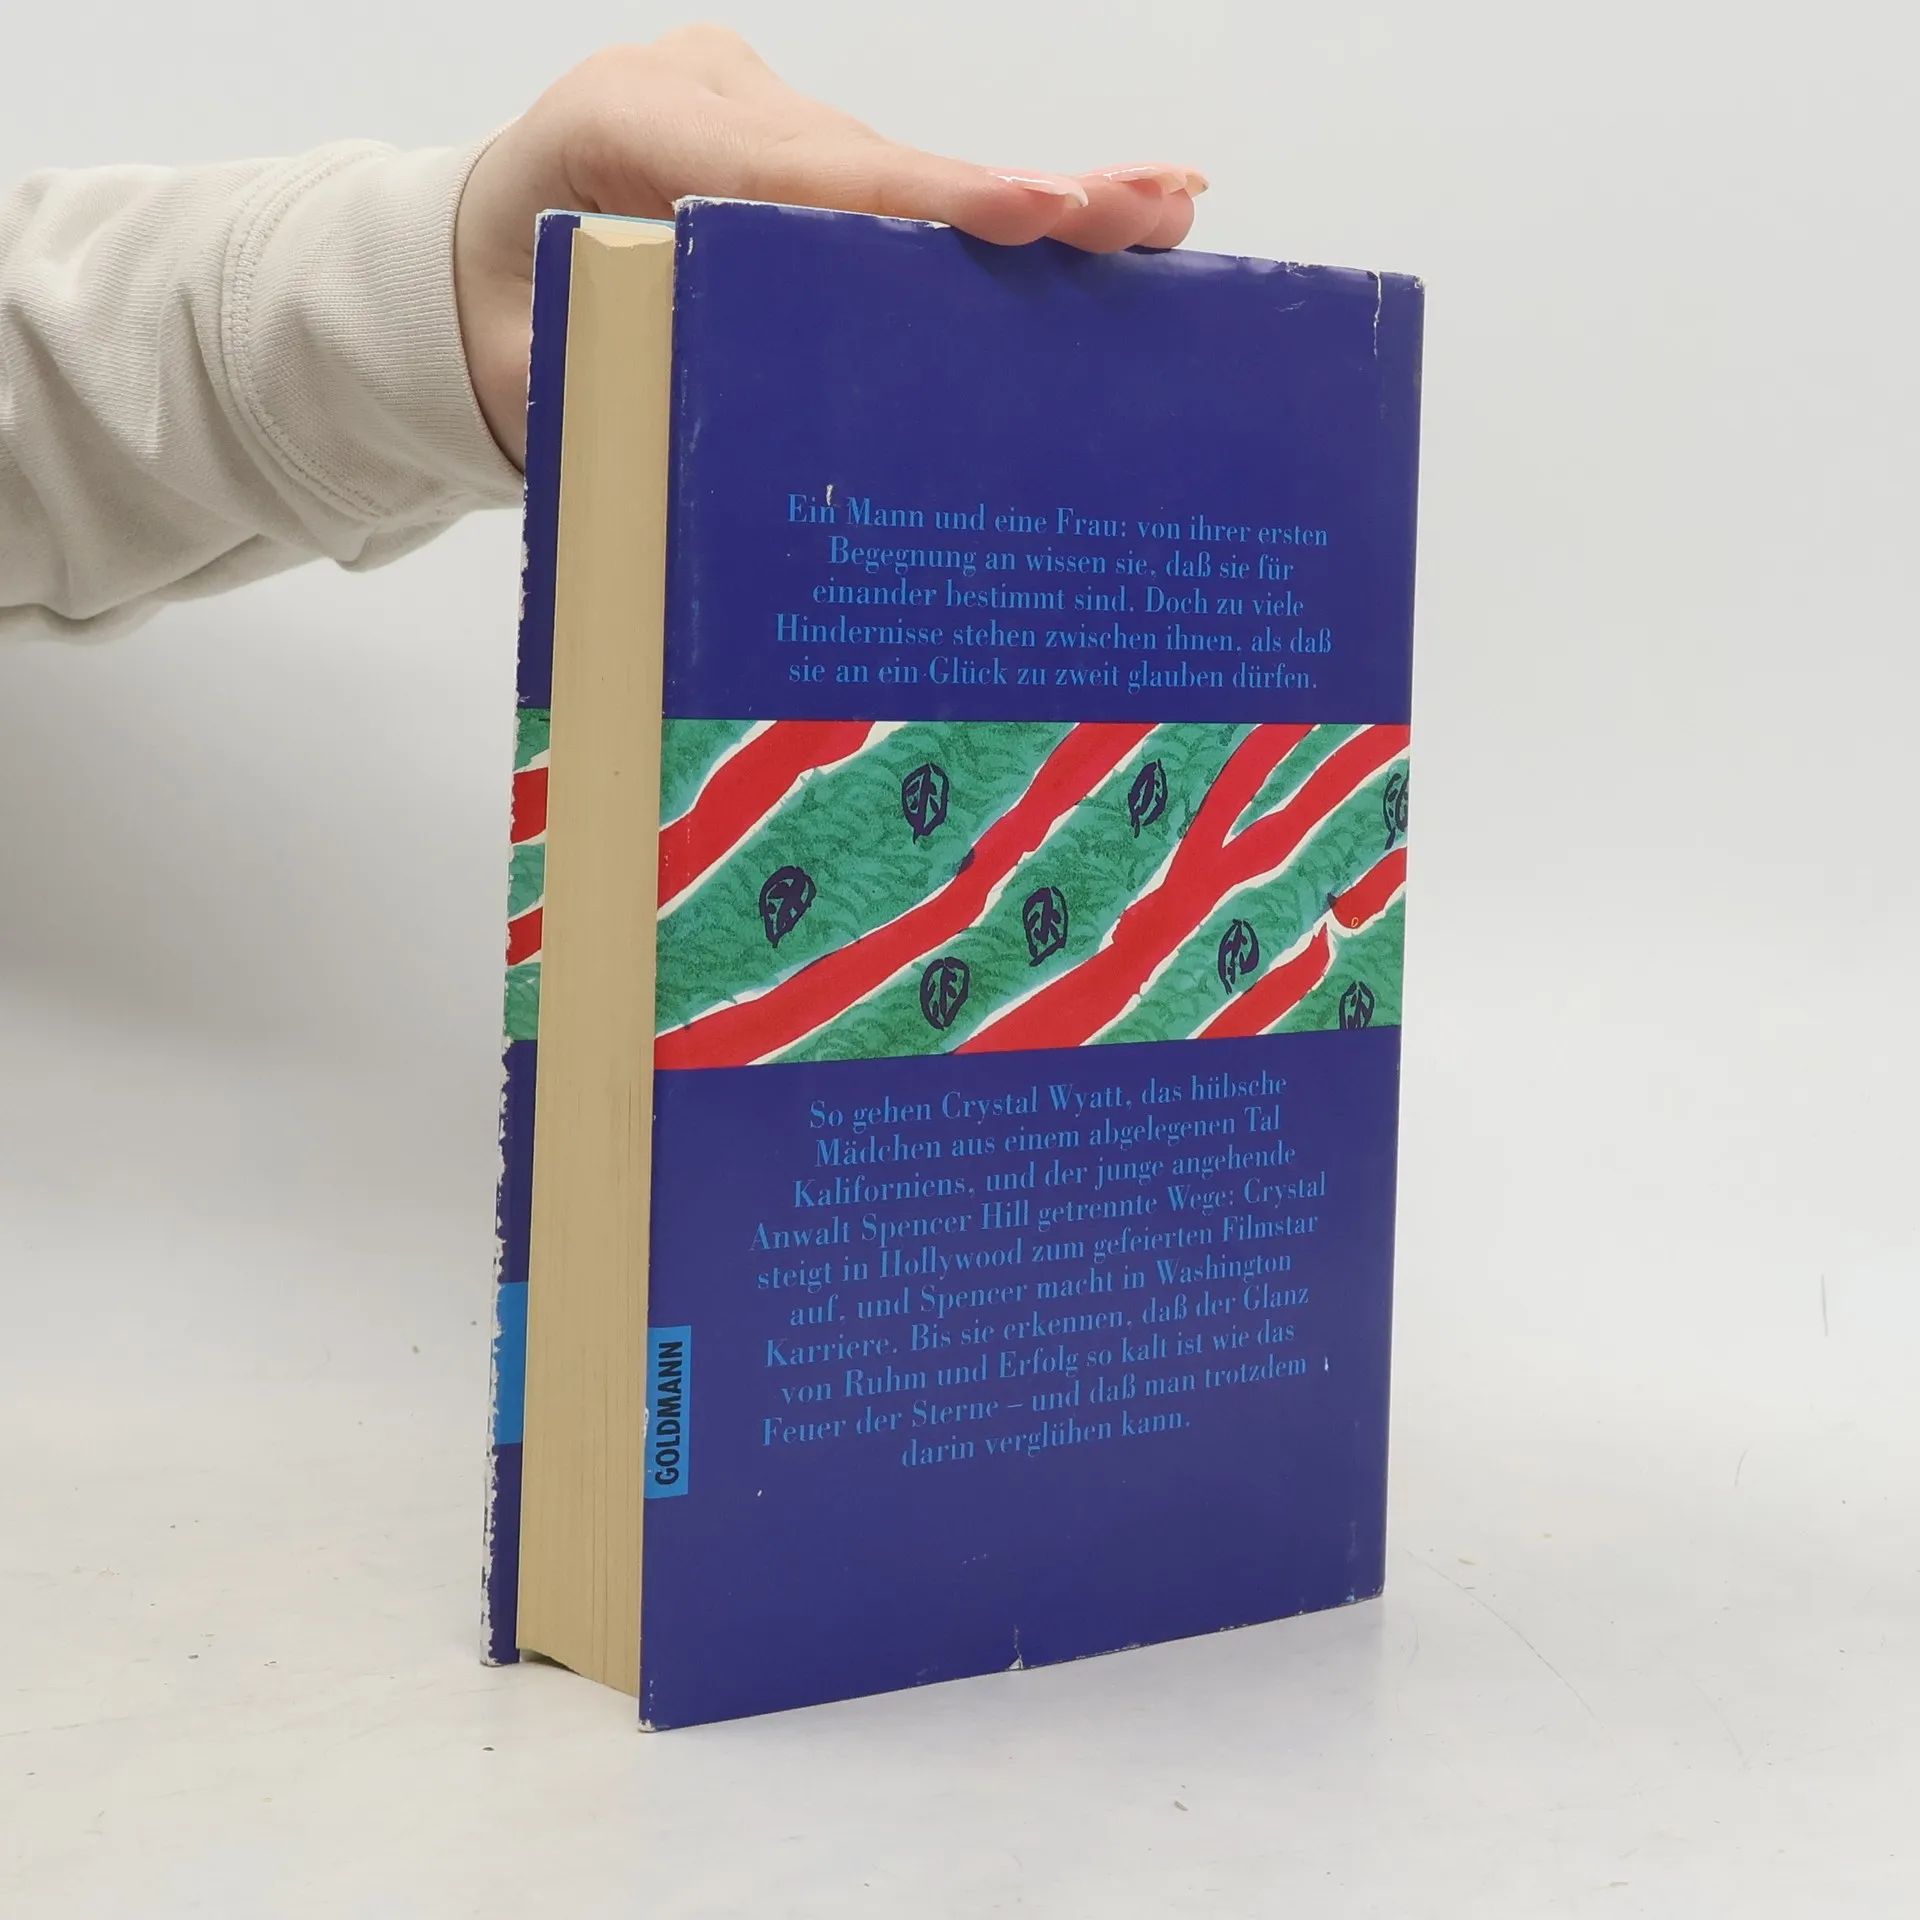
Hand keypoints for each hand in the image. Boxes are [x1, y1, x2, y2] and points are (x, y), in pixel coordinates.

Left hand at [454, 26, 1206, 463]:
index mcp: (625, 129)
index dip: (921, 203)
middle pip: (878, 160)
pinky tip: (1090, 214)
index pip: (795, 175)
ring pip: (902, 170)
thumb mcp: (535, 378)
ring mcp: (754, 115)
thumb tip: (741, 465)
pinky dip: (983, 213)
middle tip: (1149, 210)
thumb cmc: (497, 329)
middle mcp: (702, 100)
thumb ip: (621, 399)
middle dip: (1016, 195)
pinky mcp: (789, 148)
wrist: (462, 266)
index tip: (1033, 212)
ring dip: (1030, 202)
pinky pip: (895, 188)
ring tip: (1162, 212)